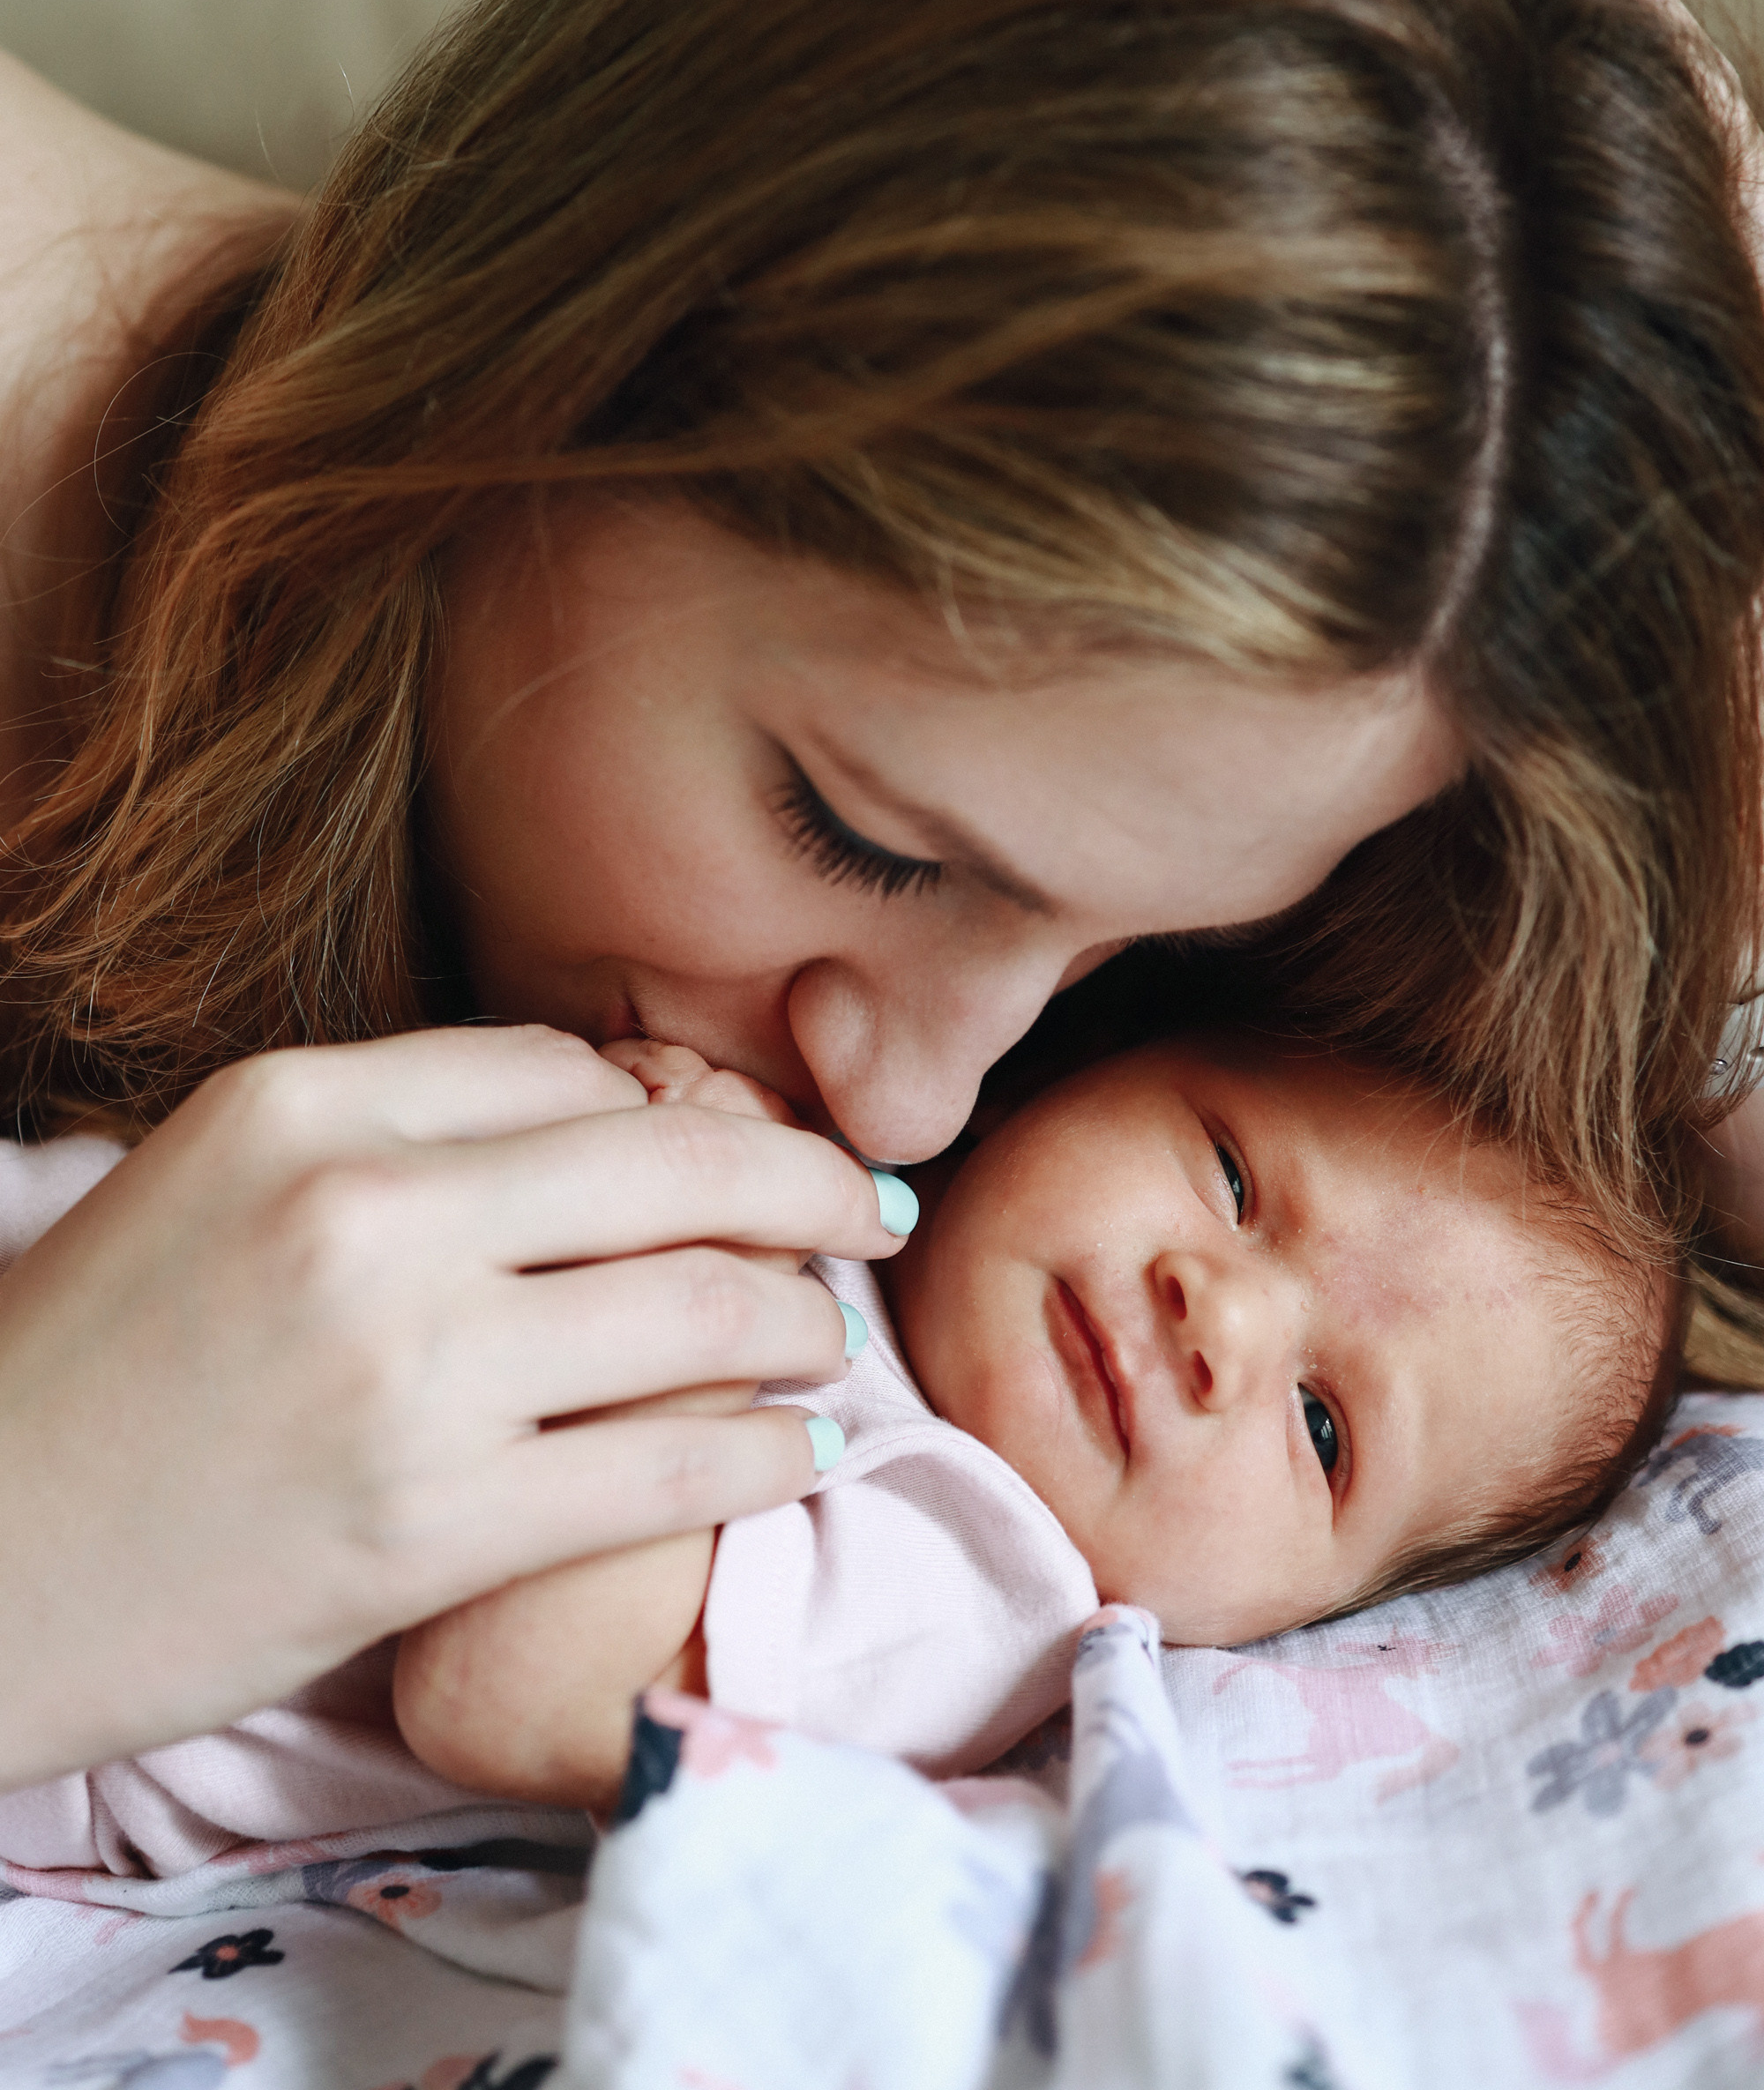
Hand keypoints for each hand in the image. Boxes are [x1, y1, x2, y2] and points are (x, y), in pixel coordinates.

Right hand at [0, 1024, 897, 1787]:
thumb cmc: (86, 1370)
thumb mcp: (210, 1181)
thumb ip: (392, 1135)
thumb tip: (602, 1124)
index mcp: (302, 1103)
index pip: (566, 1066)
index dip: (672, 1111)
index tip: (731, 1149)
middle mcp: (367, 1209)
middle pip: (673, 1163)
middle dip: (809, 1181)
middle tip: (869, 1206)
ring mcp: (407, 1368)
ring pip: (700, 1310)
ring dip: (801, 1321)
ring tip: (827, 1333)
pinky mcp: (431, 1526)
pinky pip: (668, 1470)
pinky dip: (763, 1454)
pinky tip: (793, 1450)